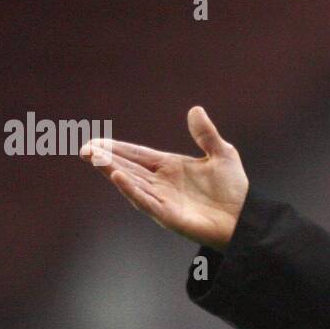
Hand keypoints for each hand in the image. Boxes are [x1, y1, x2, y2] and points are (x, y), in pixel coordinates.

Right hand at [80, 106, 249, 250]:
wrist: (245, 218)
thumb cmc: (233, 189)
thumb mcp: (222, 154)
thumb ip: (206, 134)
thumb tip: (195, 110)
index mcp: (169, 167)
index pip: (137, 154)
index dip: (117, 148)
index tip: (95, 141)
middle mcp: (161, 183)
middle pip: (128, 167)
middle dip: (106, 158)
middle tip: (84, 149)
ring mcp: (163, 199)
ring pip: (132, 182)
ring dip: (112, 169)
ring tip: (93, 157)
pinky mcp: (169, 215)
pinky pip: (146, 201)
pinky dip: (131, 189)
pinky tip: (117, 177)